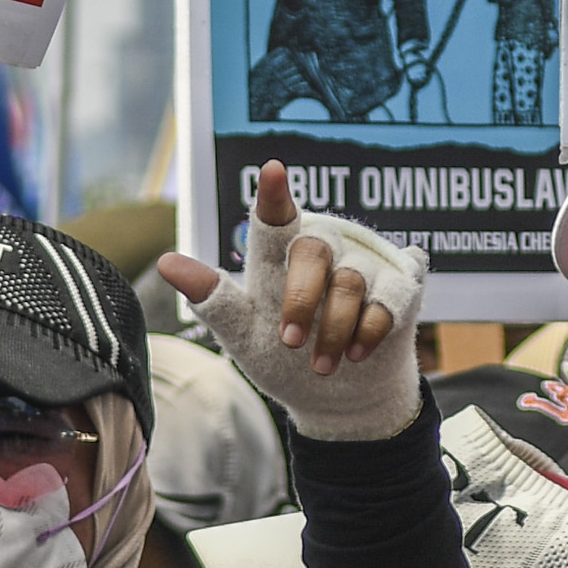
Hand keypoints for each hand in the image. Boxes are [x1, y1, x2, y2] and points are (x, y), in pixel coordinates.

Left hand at [157, 159, 423, 437]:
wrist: (339, 398)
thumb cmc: (285, 358)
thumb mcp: (243, 335)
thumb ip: (212, 297)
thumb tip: (165, 261)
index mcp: (281, 254)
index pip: (275, 218)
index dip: (274, 194)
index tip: (271, 169)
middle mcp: (324, 247)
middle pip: (313, 250)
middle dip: (301, 301)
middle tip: (291, 342)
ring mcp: (365, 262)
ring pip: (350, 282)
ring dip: (334, 331)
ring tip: (323, 364)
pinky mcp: (402, 282)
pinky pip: (388, 299)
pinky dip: (370, 331)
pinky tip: (359, 351)